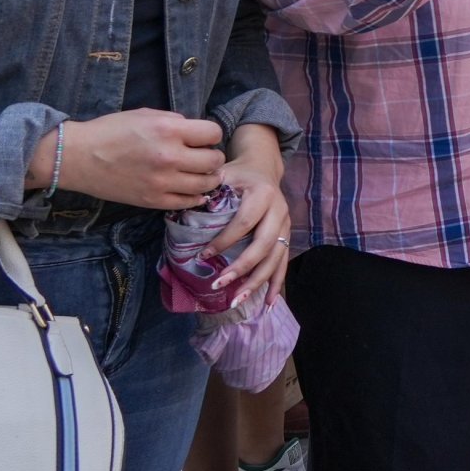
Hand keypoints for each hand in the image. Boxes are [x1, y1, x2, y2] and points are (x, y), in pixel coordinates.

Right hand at [54, 110, 225, 210]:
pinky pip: (187, 202)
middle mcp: (169, 156)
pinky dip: (195, 197)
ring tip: (201, 174)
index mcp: (169, 130)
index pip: (213, 133)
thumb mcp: (146, 114)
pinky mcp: (152, 200)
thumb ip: (176, 122)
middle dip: (213, 157)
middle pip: (214, 161)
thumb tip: (197, 132)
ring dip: (208, 178)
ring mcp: (162, 182)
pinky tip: (192, 190)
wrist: (77, 157)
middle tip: (204, 156)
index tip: (203, 138)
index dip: (210, 135)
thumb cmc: (110, 131)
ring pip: (206, 184)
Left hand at [208, 133, 290, 304]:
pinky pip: (283, 262)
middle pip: (264, 244)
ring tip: (237, 300)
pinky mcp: (286, 236)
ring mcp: (286, 224)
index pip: (244, 222)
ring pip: (276, 258)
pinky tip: (268, 303)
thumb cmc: (238, 174)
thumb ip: (208, 190)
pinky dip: (276, 283)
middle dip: (241, 267)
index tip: (202, 256)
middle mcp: (279, 210)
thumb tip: (183, 210)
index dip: (224, 241)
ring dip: (257, 281)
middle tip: (218, 284)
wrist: (263, 167)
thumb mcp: (223, 174)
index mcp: (263, 194)